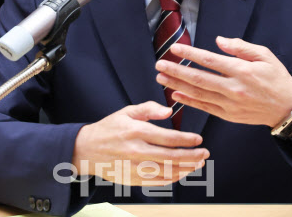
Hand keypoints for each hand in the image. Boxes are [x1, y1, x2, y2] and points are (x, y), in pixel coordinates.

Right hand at [72, 101, 209, 185]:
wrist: (87, 149)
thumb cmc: (109, 128)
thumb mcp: (127, 111)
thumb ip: (149, 108)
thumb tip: (169, 111)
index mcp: (136, 132)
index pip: (168, 138)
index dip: (187, 140)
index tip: (198, 139)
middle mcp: (136, 151)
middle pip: (171, 157)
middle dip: (191, 156)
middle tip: (204, 154)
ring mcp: (134, 168)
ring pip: (166, 172)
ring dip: (185, 169)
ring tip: (198, 164)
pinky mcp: (132, 179)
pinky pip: (157, 182)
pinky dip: (172, 179)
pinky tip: (181, 173)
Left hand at [155, 36, 291, 126]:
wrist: (288, 107)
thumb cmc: (276, 77)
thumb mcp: (264, 55)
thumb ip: (241, 47)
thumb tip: (219, 41)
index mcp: (242, 71)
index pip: (209, 61)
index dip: (190, 54)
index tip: (175, 48)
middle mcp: (234, 89)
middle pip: (199, 79)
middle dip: (176, 71)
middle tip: (159, 65)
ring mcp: (230, 104)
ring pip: (198, 94)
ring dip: (177, 86)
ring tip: (161, 78)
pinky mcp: (228, 115)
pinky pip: (205, 107)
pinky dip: (189, 102)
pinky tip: (175, 95)